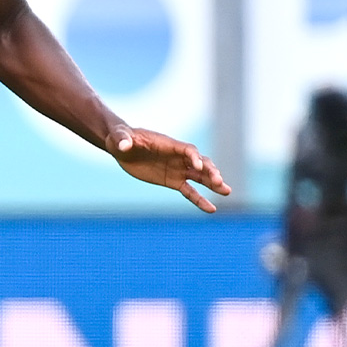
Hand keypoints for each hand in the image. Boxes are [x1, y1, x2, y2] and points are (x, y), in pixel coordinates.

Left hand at [106, 124, 229, 212]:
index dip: (194, 157)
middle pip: (200, 163)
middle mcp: (178, 157)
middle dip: (210, 171)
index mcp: (169, 144)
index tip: (198, 167)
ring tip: (227, 191)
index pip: (188, 150)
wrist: (121, 147)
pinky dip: (200, 200)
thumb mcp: (120, 137)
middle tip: (219, 182)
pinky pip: (190, 191)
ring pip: (200, 177)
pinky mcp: (172, 181)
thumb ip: (123, 140)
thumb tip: (124, 146)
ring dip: (213, 184)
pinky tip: (211, 209)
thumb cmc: (121, 138)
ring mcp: (177, 169)